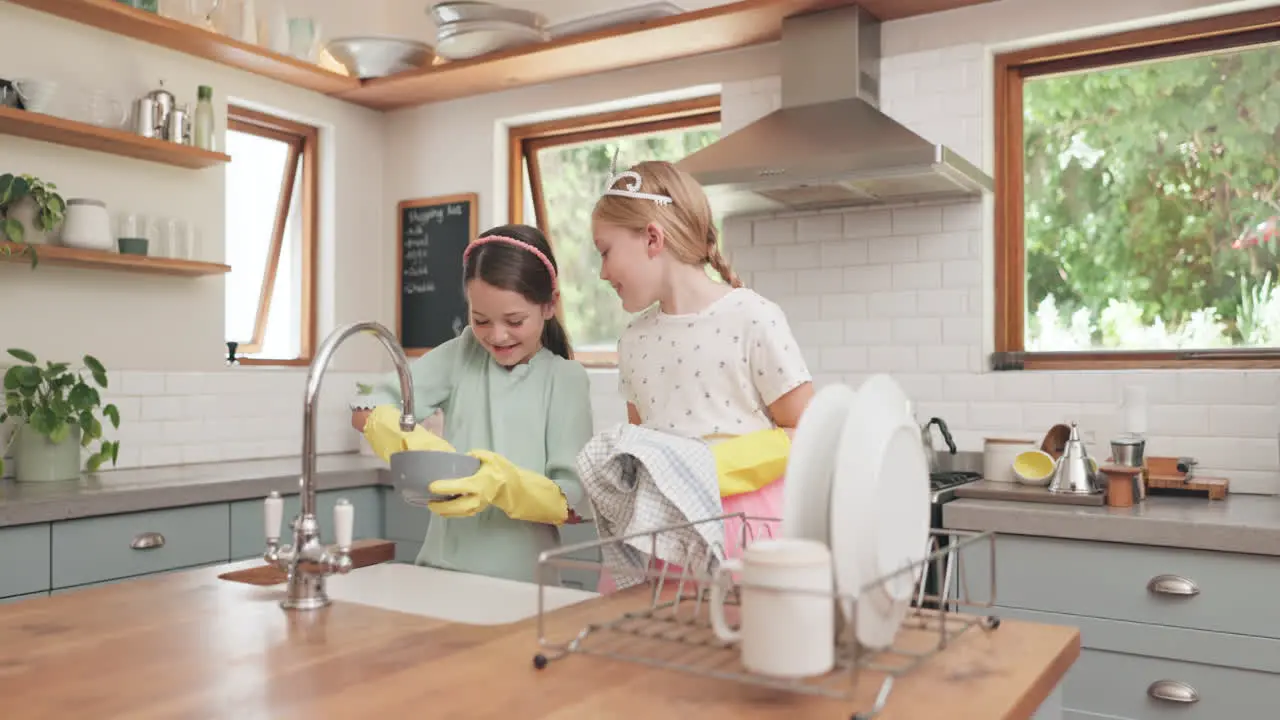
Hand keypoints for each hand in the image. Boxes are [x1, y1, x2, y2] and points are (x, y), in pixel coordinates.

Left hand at [427, 450, 568, 524]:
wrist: (514, 487)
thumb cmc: (502, 471)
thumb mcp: (491, 457)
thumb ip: (477, 455)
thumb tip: (463, 456)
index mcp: (480, 483)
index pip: (459, 486)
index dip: (443, 487)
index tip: (431, 485)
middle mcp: (478, 498)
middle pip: (456, 506)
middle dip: (440, 506)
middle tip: (428, 502)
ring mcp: (477, 506)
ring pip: (458, 513)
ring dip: (444, 511)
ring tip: (432, 506)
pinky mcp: (476, 509)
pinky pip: (461, 513)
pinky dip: (451, 512)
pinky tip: (442, 509)